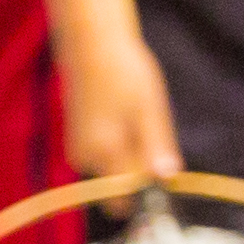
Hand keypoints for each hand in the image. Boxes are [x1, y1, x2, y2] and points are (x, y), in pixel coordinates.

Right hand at [55, 3, 181, 190]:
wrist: (91, 41)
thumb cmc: (124, 71)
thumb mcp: (150, 110)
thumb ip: (156, 149)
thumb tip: (167, 180)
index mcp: (103, 154)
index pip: (125, 201)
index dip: (148, 193)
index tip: (164, 172)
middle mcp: (85, 158)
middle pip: (120, 188)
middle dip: (140, 173)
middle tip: (153, 133)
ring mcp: (78, 149)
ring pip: (114, 171)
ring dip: (132, 154)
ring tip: (138, 115)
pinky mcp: (77, 139)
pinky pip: (106, 156)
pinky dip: (120, 143)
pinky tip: (124, 113)